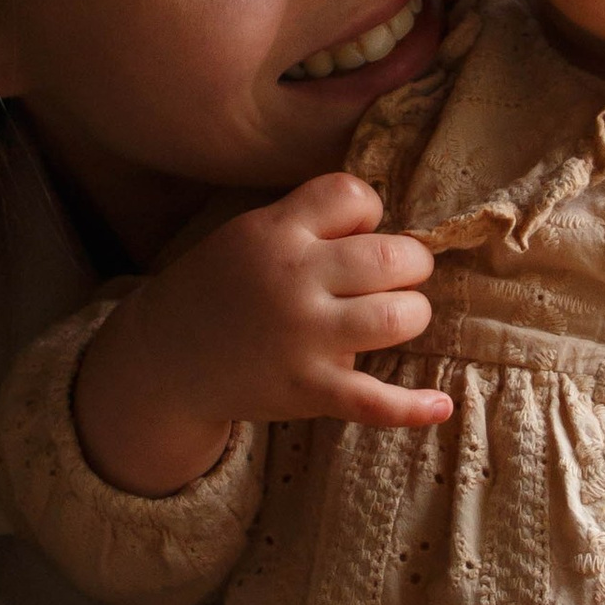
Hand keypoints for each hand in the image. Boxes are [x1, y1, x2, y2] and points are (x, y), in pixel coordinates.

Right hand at [73, 173, 449, 495]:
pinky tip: (439, 405)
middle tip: (397, 277)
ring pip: (398, 317)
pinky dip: (412, 407)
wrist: (165, 360)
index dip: (369, 212)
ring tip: (397, 316)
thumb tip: (384, 221)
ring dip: (413, 314)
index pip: (353, 196)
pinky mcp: (308, 390)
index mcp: (276, 232)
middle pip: (393, 258)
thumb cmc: (220, 289)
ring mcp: (303, 338)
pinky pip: (374, 401)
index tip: (357, 233)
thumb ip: (307, 222)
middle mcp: (293, 280)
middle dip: (412, 264)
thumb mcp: (248, 235)